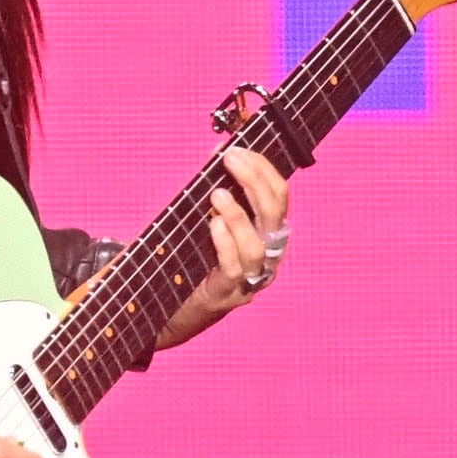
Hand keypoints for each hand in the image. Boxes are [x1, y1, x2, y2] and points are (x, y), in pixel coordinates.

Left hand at [151, 145, 290, 349]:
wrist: (176, 309)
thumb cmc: (196, 259)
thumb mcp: (212, 220)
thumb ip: (220, 192)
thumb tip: (218, 152)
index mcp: (269, 233)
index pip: (280, 195)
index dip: (262, 168)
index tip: (237, 148)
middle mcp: (268, 255)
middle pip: (275, 213)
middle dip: (254, 180)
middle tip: (230, 159)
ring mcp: (251, 278)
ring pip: (257, 244)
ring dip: (239, 214)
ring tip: (218, 194)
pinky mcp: (229, 294)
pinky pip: (234, 267)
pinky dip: (225, 241)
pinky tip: (213, 223)